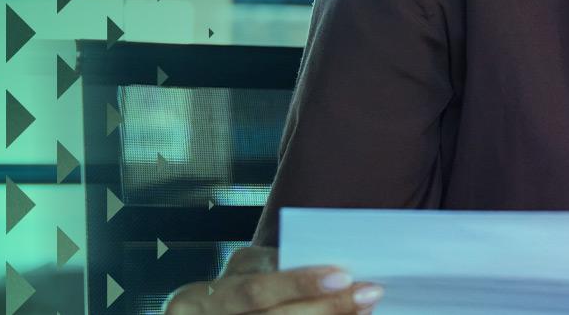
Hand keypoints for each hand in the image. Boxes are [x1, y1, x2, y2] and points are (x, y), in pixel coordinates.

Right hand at [161, 245, 385, 314]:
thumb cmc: (225, 295)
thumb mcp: (235, 273)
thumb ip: (267, 266)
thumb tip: (318, 259)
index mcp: (200, 301)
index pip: (254, 291)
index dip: (297, 284)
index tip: (343, 275)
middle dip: (326, 307)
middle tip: (368, 293)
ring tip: (365, 309)